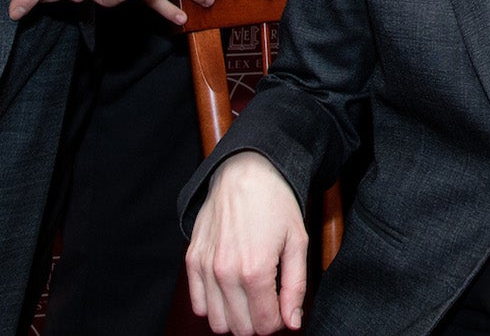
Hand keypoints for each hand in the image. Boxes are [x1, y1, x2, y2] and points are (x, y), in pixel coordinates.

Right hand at [186, 152, 306, 333]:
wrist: (245, 170)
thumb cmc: (276, 203)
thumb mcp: (298, 242)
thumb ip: (296, 288)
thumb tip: (292, 323)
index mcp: (256, 270)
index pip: (265, 325)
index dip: (278, 320)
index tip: (281, 302)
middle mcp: (226, 273)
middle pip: (241, 328)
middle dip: (258, 319)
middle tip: (267, 297)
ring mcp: (206, 267)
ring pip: (218, 322)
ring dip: (235, 315)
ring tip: (248, 293)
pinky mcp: (192, 259)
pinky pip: (198, 304)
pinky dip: (213, 304)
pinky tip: (228, 287)